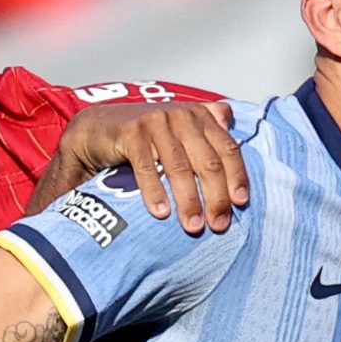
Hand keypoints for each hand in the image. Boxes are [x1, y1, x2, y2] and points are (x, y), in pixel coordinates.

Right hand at [41, 101, 248, 233]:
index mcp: (200, 116)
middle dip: (216, 196)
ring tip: (193, 226)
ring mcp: (156, 121)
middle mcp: (181, 115)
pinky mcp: (131, 132)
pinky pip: (147, 166)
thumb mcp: (181, 129)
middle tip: (218, 225)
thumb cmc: (146, 135)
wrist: (98, 128)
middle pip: (207, 161)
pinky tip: (161, 213)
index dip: (237, 176)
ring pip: (180, 167)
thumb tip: (234, 129)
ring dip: (189, 200)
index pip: (228, 148)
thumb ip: (209, 127)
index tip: (241, 203)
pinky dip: (155, 191)